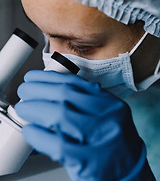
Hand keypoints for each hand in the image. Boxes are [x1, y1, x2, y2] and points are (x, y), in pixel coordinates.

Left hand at [15, 70, 154, 180]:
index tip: (33, 77)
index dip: (49, 77)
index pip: (75, 83)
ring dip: (34, 108)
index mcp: (109, 103)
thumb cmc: (113, 140)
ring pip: (60, 114)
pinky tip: (31, 131)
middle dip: (37, 90)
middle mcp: (106, 117)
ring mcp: (99, 138)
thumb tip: (51, 90)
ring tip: (24, 108)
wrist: (130, 170)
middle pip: (64, 94)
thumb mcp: (106, 113)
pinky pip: (57, 144)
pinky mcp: (89, 161)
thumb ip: (85, 101)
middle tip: (24, 91)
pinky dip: (39, 136)